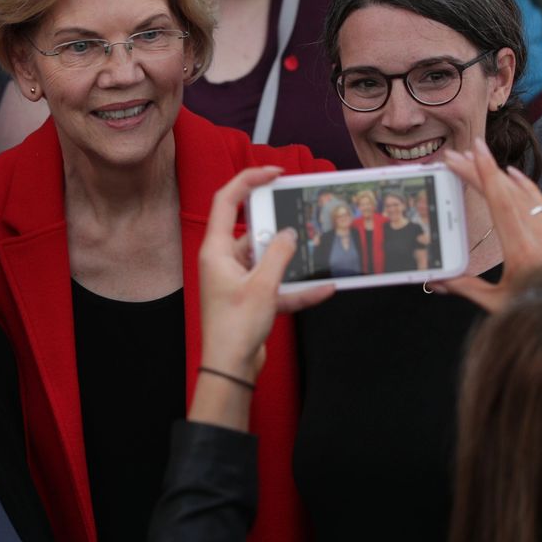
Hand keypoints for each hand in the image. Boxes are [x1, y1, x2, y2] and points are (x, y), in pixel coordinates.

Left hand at [198, 167, 333, 381]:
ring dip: (292, 259)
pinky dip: (299, 288)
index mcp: (216, 250)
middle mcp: (224, 261)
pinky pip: (277, 285)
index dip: (248, 180)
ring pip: (268, 258)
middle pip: (251, 229)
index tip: (275, 173)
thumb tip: (289, 233)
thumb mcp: (263, 287)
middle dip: (278, 224)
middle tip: (303, 211)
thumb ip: (278, 255)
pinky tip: (326, 287)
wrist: (230, 368)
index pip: (227, 201)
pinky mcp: (250, 298)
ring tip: (319, 249)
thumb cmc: (236, 328)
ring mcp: (237, 280)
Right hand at [430, 137, 541, 310]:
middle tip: (457, 154)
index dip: (485, 174)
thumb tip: (436, 280)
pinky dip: (526, 186)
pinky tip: (512, 174)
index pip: (501, 202)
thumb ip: (465, 288)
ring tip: (476, 160)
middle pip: (507, 193)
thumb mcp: (498, 303)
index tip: (473, 152)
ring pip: (525, 194)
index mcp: (522, 250)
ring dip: (499, 176)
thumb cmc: (540, 311)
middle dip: (481, 169)